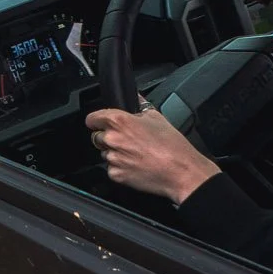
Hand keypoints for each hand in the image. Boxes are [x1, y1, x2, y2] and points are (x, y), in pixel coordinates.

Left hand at [85, 103, 222, 205]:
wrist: (180, 171)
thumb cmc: (171, 146)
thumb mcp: (157, 117)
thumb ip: (141, 105)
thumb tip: (136, 98)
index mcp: (119, 121)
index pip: (92, 118)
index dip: (97, 120)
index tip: (100, 122)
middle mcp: (112, 139)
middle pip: (98, 136)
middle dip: (109, 137)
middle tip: (128, 140)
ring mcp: (113, 158)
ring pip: (105, 153)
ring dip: (115, 153)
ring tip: (136, 153)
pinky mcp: (116, 175)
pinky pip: (111, 168)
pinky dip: (120, 167)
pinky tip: (136, 164)